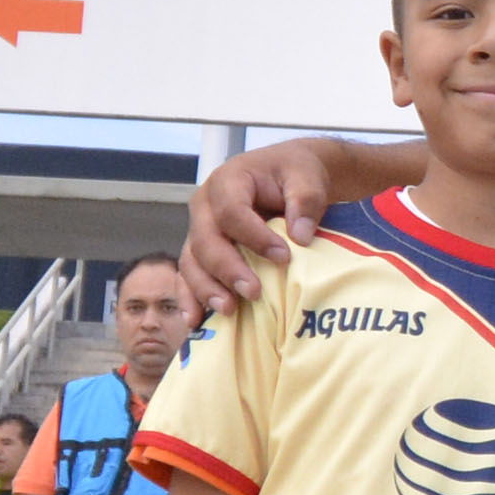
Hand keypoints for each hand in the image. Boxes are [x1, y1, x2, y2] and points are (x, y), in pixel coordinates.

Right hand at [178, 137, 348, 313]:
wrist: (288, 176)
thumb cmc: (295, 174)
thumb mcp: (307, 177)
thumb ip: (305, 200)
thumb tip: (301, 235)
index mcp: (227, 181)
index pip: (231, 211)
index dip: (254, 237)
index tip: (283, 257)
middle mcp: (205, 206)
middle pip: (205, 240)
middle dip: (227, 270)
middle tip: (253, 293)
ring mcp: (199, 230)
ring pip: (192, 262)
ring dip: (207, 289)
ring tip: (228, 310)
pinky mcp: (201, 252)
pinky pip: (188, 275)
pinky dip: (191, 298)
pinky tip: (196, 320)